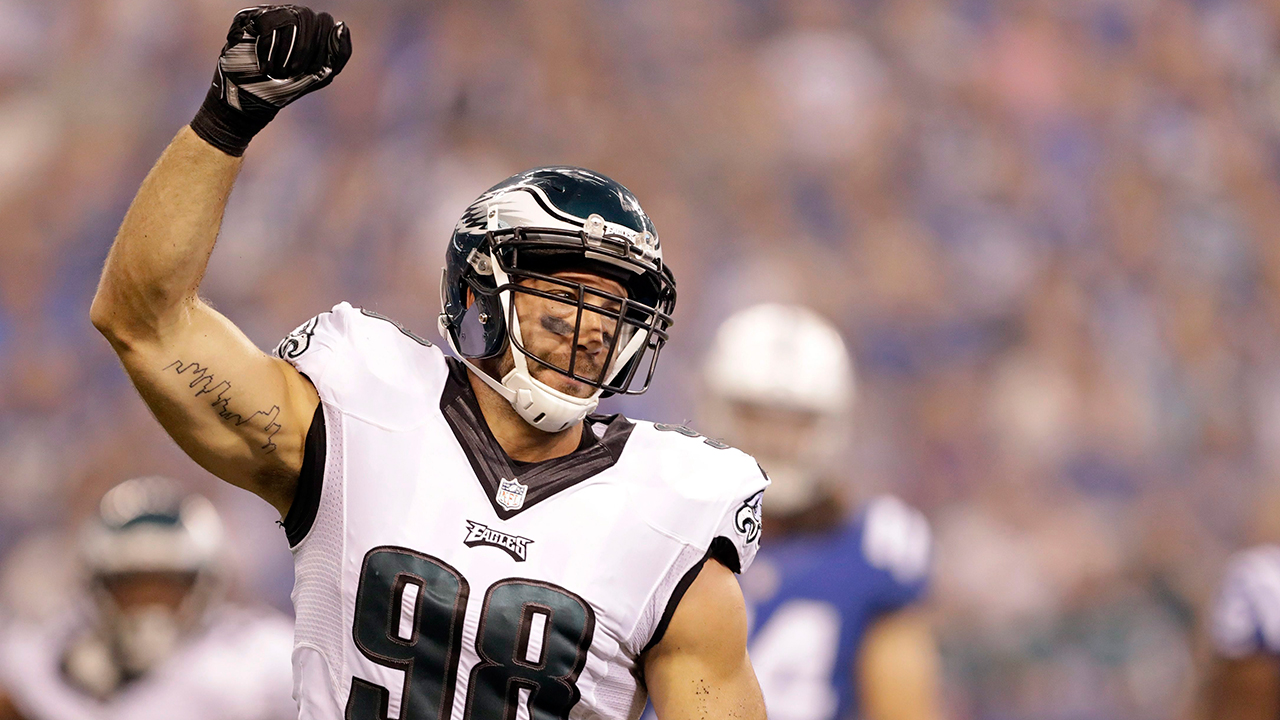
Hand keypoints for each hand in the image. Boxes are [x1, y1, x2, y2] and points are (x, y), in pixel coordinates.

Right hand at [190, 5, 351, 156]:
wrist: (252, 99)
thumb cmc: (287, 86)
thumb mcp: (321, 75)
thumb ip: (339, 53)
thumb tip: (342, 24)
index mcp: (310, 27)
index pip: (324, 22)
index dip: (321, 48)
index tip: (311, 70)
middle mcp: (290, 15)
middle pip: (308, 17)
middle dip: (304, 50)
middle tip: (293, 71)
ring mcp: (269, 14)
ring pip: (290, 18)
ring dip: (287, 51)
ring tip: (277, 71)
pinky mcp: (248, 18)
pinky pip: (266, 24)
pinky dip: (267, 50)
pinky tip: (263, 66)